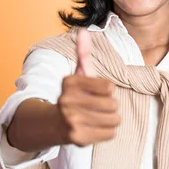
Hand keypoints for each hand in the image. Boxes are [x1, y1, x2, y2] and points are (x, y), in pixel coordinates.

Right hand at [57, 29, 119, 146]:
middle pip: (113, 104)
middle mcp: (67, 100)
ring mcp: (71, 120)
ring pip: (114, 120)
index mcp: (69, 82)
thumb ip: (83, 53)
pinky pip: (110, 134)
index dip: (107, 90)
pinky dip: (108, 132)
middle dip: (110, 106)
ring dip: (111, 119)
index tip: (96, 92)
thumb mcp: (78, 74)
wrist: (54, 124)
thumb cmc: (73, 96)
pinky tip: (96, 128)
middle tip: (98, 107)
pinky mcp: (77, 138)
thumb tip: (83, 31)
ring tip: (99, 117)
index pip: (109, 87)